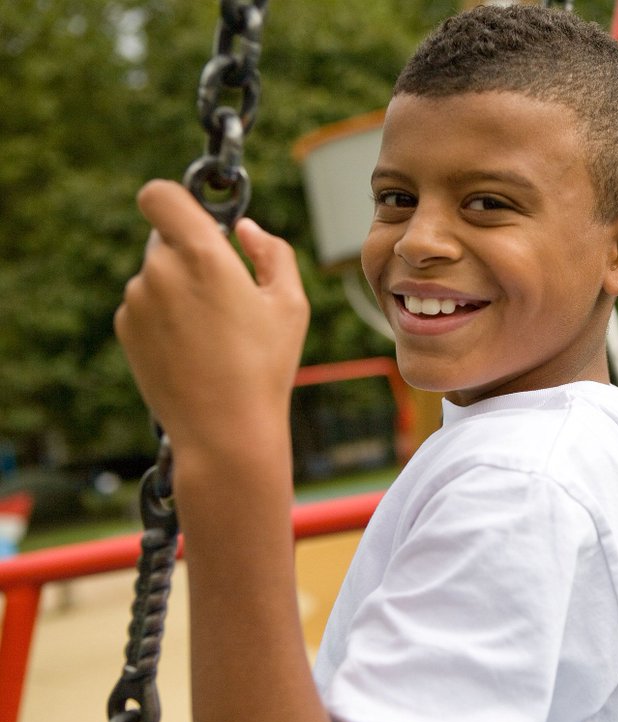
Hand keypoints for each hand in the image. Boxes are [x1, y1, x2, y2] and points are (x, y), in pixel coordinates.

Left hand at [114, 180, 309, 454]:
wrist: (223, 430)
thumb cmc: (264, 367)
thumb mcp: (291, 305)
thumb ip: (272, 252)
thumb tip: (243, 230)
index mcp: (201, 255)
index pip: (159, 195)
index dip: (174, 199)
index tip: (195, 219)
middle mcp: (160, 271)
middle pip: (165, 237)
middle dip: (191, 253)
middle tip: (226, 294)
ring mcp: (137, 301)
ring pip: (157, 272)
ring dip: (179, 286)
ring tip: (213, 333)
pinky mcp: (125, 328)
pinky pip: (145, 303)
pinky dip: (165, 315)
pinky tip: (193, 349)